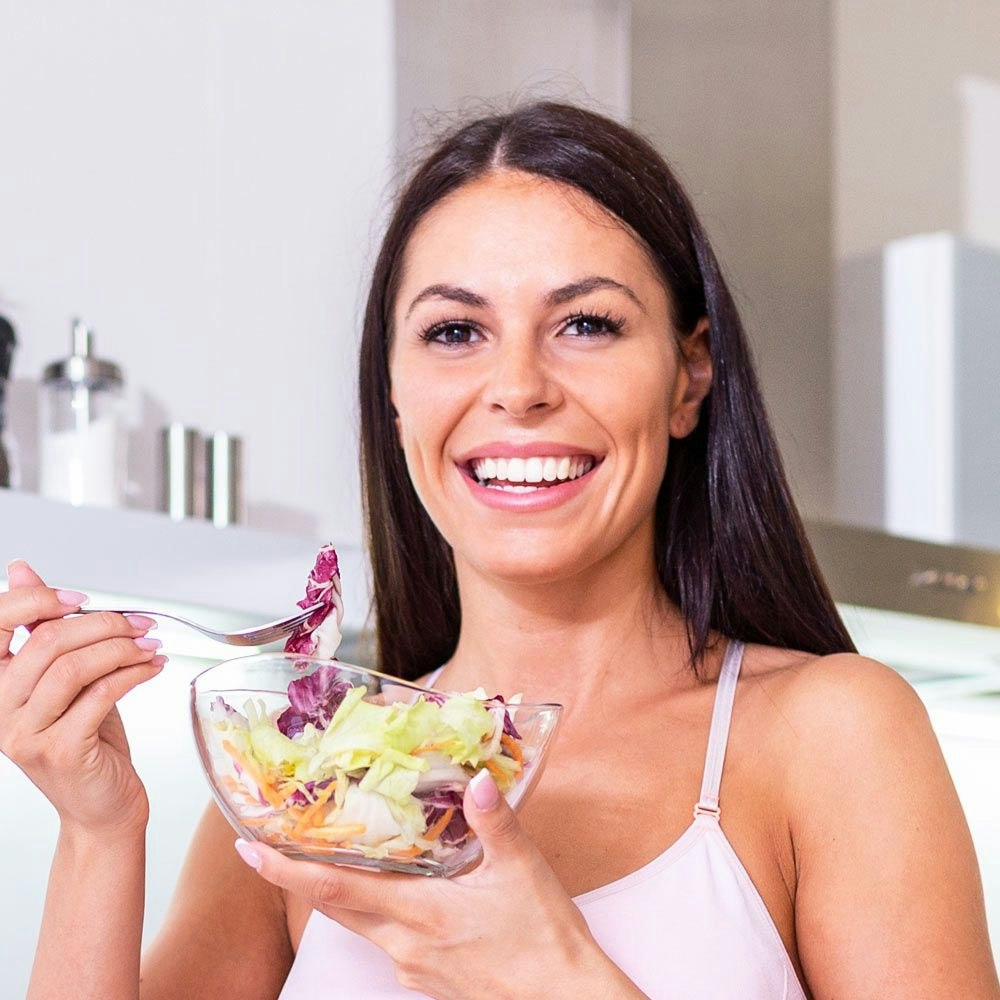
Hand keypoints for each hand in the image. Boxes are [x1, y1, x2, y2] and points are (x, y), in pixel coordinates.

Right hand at [0, 560, 165, 837]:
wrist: (100, 806)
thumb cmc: (85, 739)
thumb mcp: (65, 677)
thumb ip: (45, 629)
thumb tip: (21, 570)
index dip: (37, 599)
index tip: (81, 598)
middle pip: (47, 642)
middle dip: (102, 623)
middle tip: (139, 624)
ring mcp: (26, 734)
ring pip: (74, 667)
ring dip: (122, 648)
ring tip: (150, 646)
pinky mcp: (61, 751)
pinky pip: (100, 695)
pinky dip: (133, 674)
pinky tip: (151, 668)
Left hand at [237, 771, 637, 998]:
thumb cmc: (544, 941)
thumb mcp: (521, 871)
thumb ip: (494, 823)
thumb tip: (477, 782)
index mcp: (418, 914)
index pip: (335, 889)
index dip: (287, 870)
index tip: (251, 850)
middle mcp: (404, 945)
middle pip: (336, 908)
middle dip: (299, 878)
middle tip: (272, 848)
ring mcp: (413, 967)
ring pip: (361, 925)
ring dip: (340, 893)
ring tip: (335, 858)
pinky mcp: (429, 978)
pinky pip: (388, 940)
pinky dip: (377, 912)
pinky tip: (398, 894)